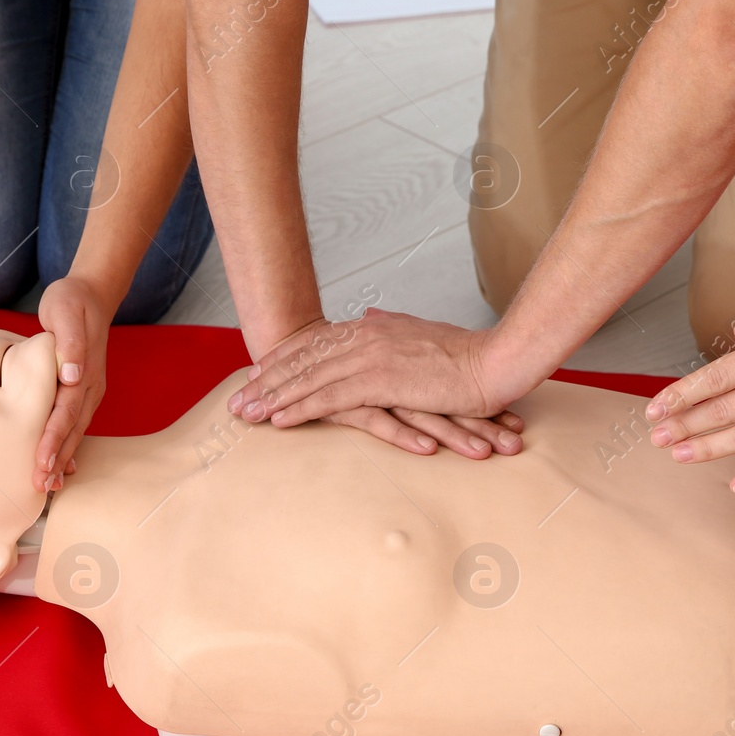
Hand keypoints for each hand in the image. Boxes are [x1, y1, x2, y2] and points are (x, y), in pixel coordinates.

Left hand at [34, 277, 111, 492]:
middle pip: (73, 428)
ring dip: (62, 458)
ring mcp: (88, 391)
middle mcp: (89, 386)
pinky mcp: (80, 391)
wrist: (90, 295)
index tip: (42, 461)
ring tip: (48, 484)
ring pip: (75, 430)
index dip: (54, 438)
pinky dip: (67, 446)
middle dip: (58, 458)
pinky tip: (59, 466)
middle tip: (42, 485)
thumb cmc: (71, 302)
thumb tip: (71, 375)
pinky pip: (74, 423)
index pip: (67, 411)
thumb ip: (70, 342)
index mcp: (85, 371)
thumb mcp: (66, 311)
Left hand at [228, 310, 526, 457]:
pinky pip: (329, 398)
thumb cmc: (467, 354)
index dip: (284, 360)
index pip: (317, 344)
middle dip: (266, 381)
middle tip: (237, 399)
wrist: (497, 361)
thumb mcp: (422, 332)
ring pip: (308, 379)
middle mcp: (366, 337)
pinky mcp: (379, 382)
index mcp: (374, 327)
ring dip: (273, 398)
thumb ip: (392, 325)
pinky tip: (278, 419)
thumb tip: (371, 316)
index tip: (258, 373)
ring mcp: (371, 358)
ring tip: (246, 414)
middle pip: (304, 360)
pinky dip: (300, 408)